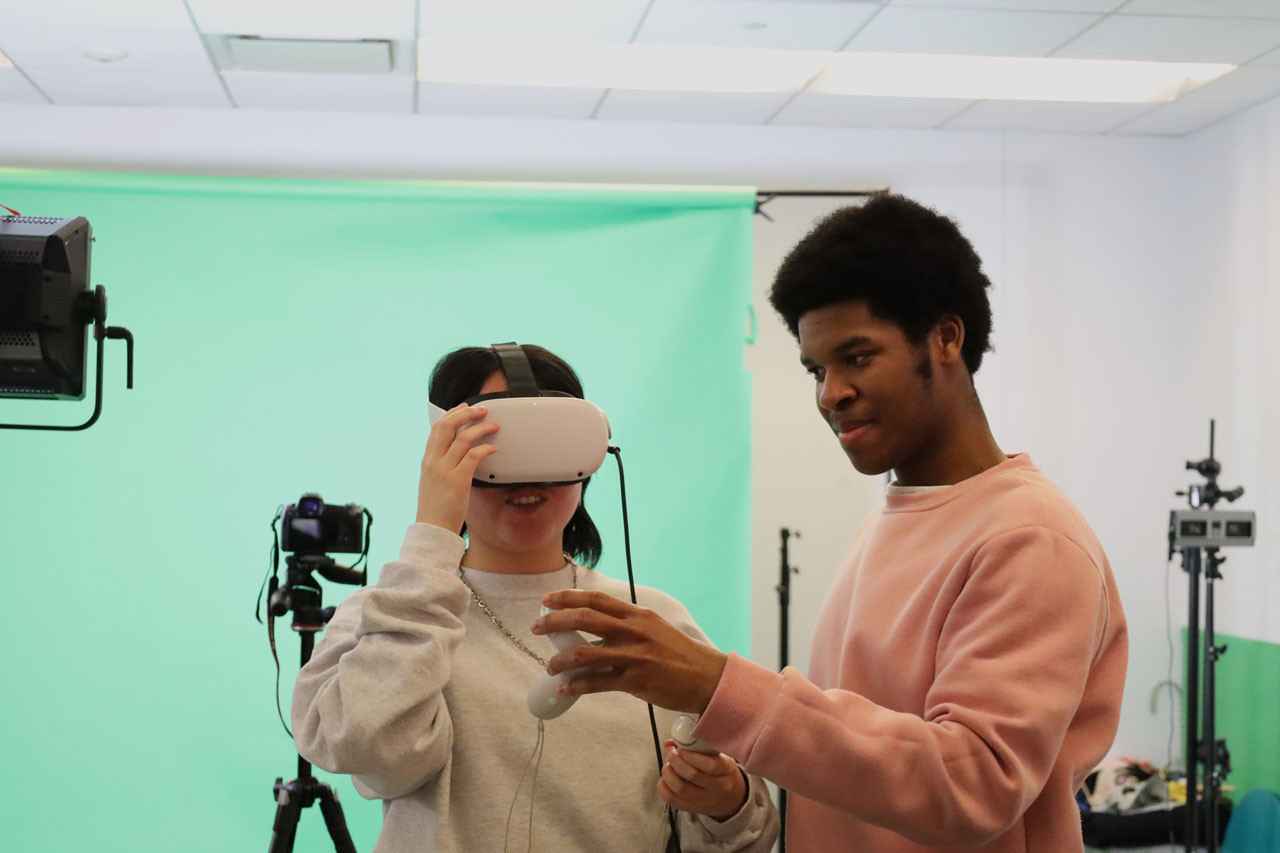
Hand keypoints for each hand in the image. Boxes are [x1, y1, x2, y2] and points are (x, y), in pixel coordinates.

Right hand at [415, 404, 498, 532]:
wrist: (432, 530)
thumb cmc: (436, 509)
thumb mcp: (432, 482)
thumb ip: (441, 466)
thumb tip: (456, 453)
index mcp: (427, 460)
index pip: (436, 428)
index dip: (451, 414)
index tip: (464, 407)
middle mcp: (433, 461)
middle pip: (447, 426)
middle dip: (466, 414)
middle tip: (482, 410)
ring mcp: (444, 470)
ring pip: (463, 438)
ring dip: (481, 428)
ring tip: (494, 426)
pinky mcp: (458, 480)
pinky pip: (473, 456)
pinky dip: (485, 448)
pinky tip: (494, 449)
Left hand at [530, 590, 728, 712]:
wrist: (706, 678)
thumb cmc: (678, 654)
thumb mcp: (654, 628)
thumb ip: (627, 625)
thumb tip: (595, 626)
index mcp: (637, 615)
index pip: (596, 600)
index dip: (568, 597)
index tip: (547, 599)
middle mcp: (634, 631)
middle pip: (585, 619)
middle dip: (555, 621)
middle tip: (537, 627)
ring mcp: (634, 656)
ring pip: (586, 652)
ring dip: (561, 659)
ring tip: (549, 667)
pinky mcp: (635, 681)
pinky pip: (598, 682)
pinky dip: (577, 685)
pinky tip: (565, 688)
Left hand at [658, 741, 747, 819]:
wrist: (731, 799)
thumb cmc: (722, 772)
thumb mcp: (720, 757)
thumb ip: (699, 748)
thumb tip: (668, 743)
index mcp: (727, 771)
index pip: (710, 765)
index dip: (691, 755)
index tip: (681, 748)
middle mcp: (718, 788)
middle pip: (693, 775)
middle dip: (676, 761)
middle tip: (671, 753)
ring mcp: (705, 801)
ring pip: (680, 789)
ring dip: (668, 773)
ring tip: (667, 765)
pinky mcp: (693, 809)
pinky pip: (672, 800)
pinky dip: (664, 787)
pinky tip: (665, 778)